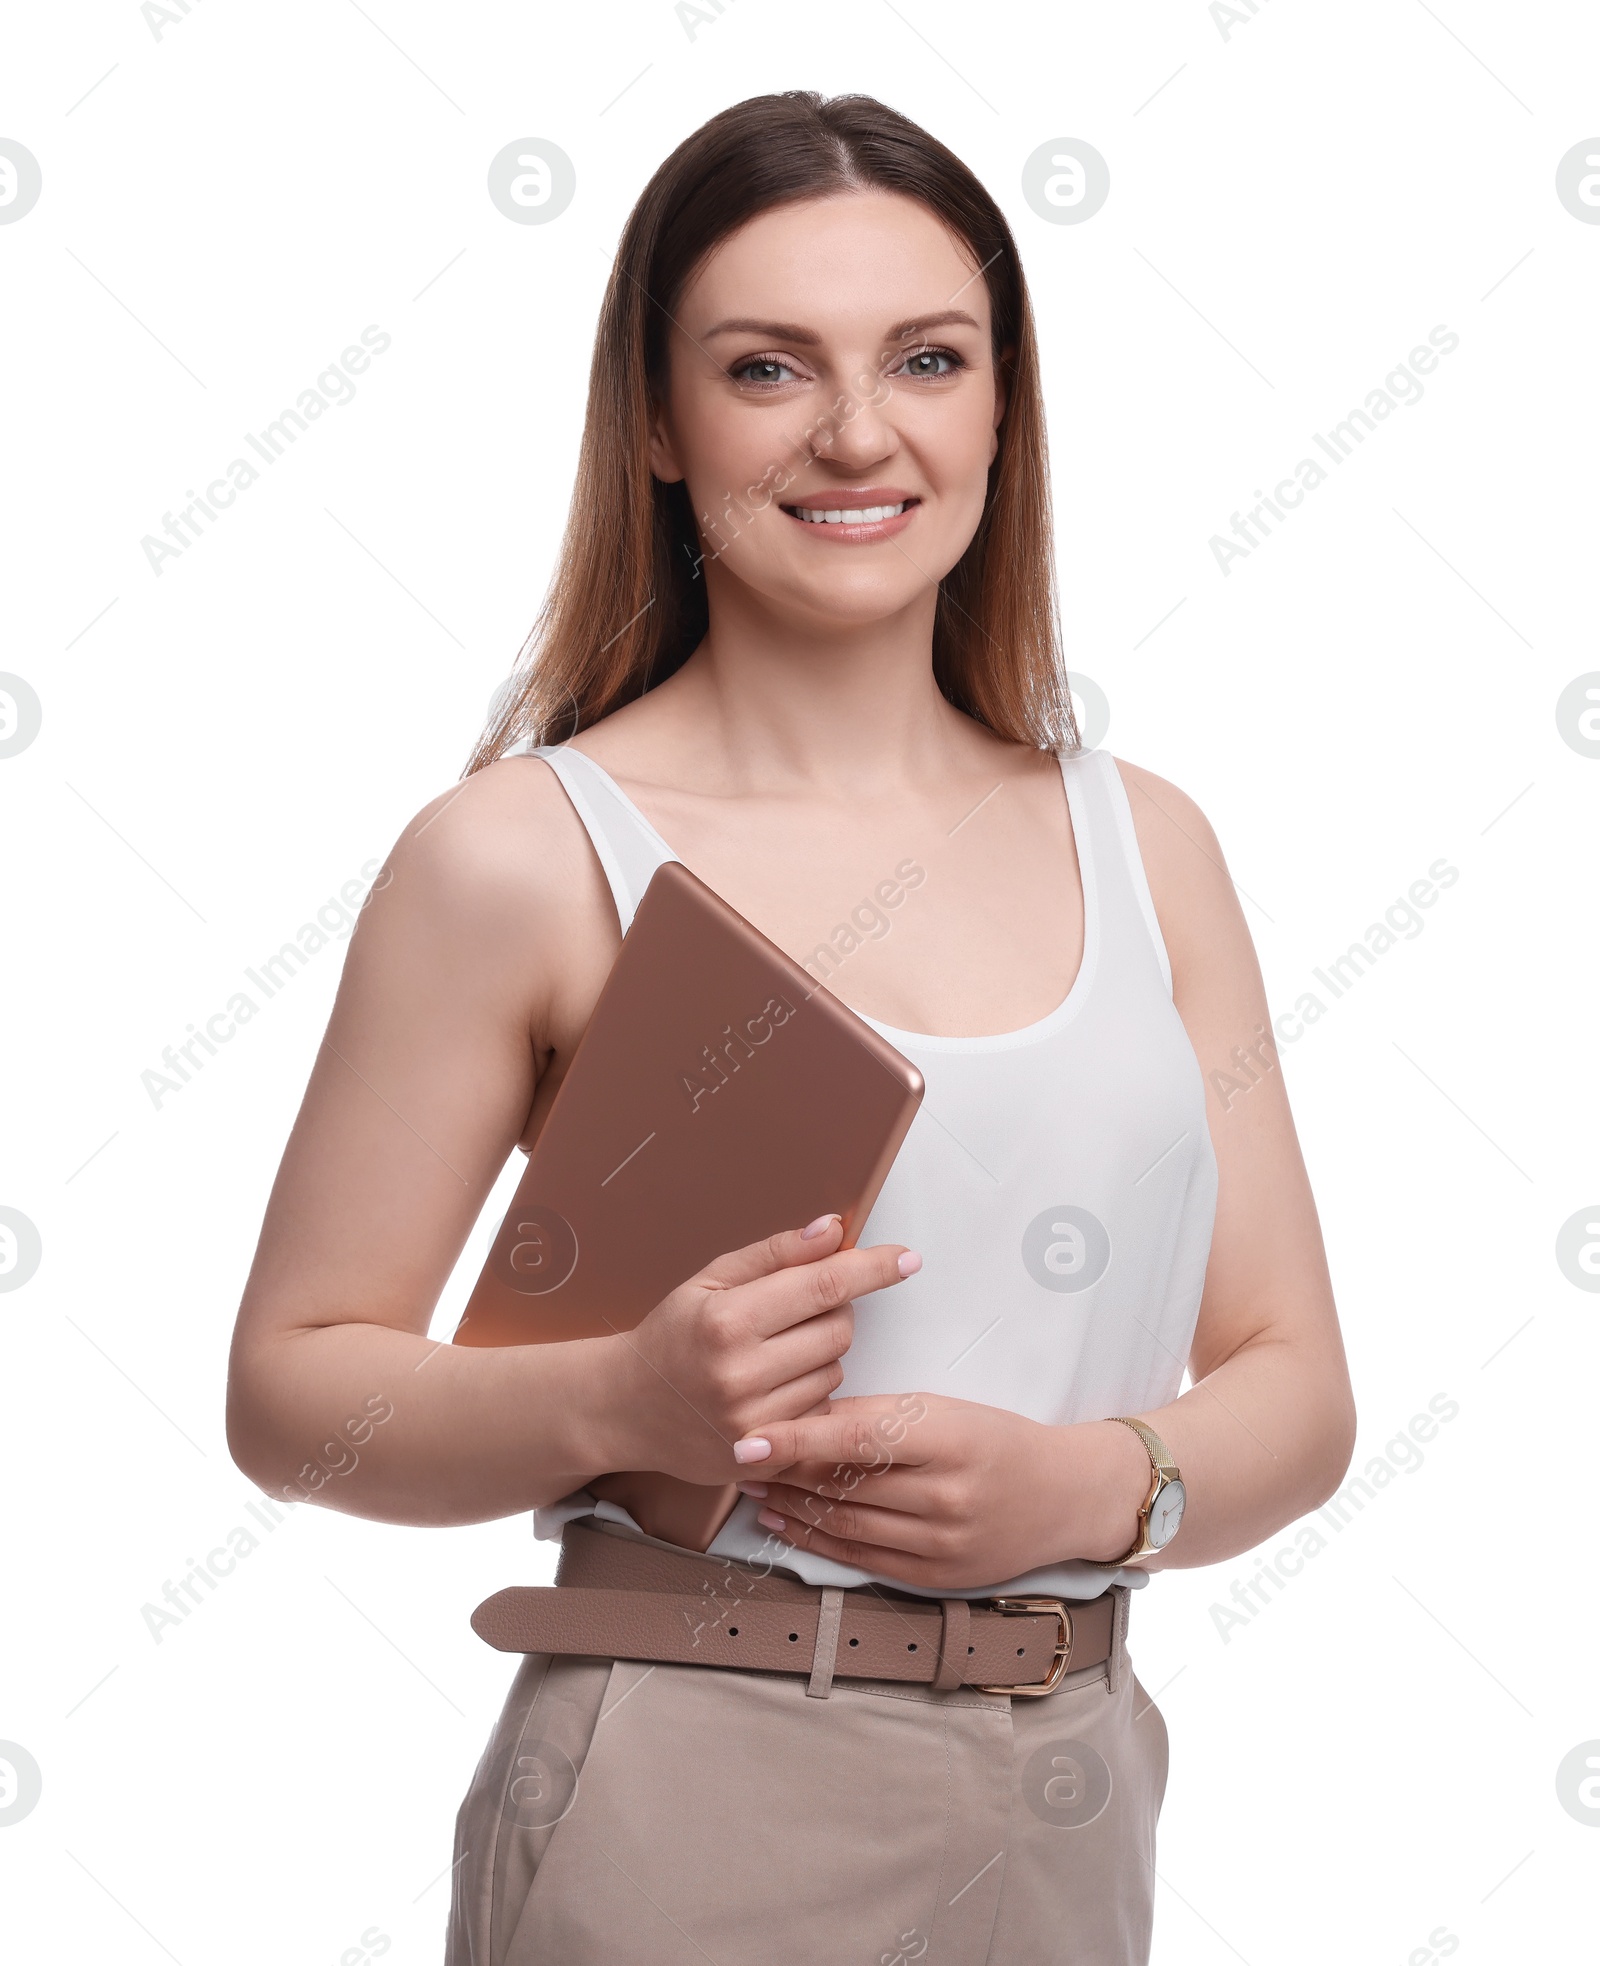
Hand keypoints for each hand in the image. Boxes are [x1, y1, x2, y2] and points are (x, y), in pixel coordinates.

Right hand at [596, 1216, 920, 1488]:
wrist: (622, 1408)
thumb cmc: (670, 1337)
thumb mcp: (709, 1281)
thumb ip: (775, 1254)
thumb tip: (832, 1230)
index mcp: (727, 1321)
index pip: (821, 1286)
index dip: (871, 1269)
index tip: (906, 1259)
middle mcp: (740, 1374)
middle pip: (838, 1330)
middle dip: (831, 1312)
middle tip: (794, 1312)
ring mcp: (753, 1421)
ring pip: (835, 1370)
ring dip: (820, 1354)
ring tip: (773, 1353)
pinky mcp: (763, 1456)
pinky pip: (821, 1410)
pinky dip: (808, 1393)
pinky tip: (771, 1387)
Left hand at [729, 1393, 1151, 1588]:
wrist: (1065, 1496)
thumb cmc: (999, 1440)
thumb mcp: (946, 1409)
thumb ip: (880, 1417)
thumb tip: (805, 1417)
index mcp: (950, 1438)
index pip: (857, 1440)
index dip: (796, 1441)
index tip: (749, 1440)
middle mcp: (946, 1496)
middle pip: (845, 1486)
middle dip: (785, 1475)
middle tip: (741, 1459)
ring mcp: (943, 1544)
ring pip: (847, 1525)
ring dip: (792, 1509)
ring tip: (756, 1488)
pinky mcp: (937, 1578)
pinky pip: (862, 1560)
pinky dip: (818, 1542)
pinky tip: (787, 1524)